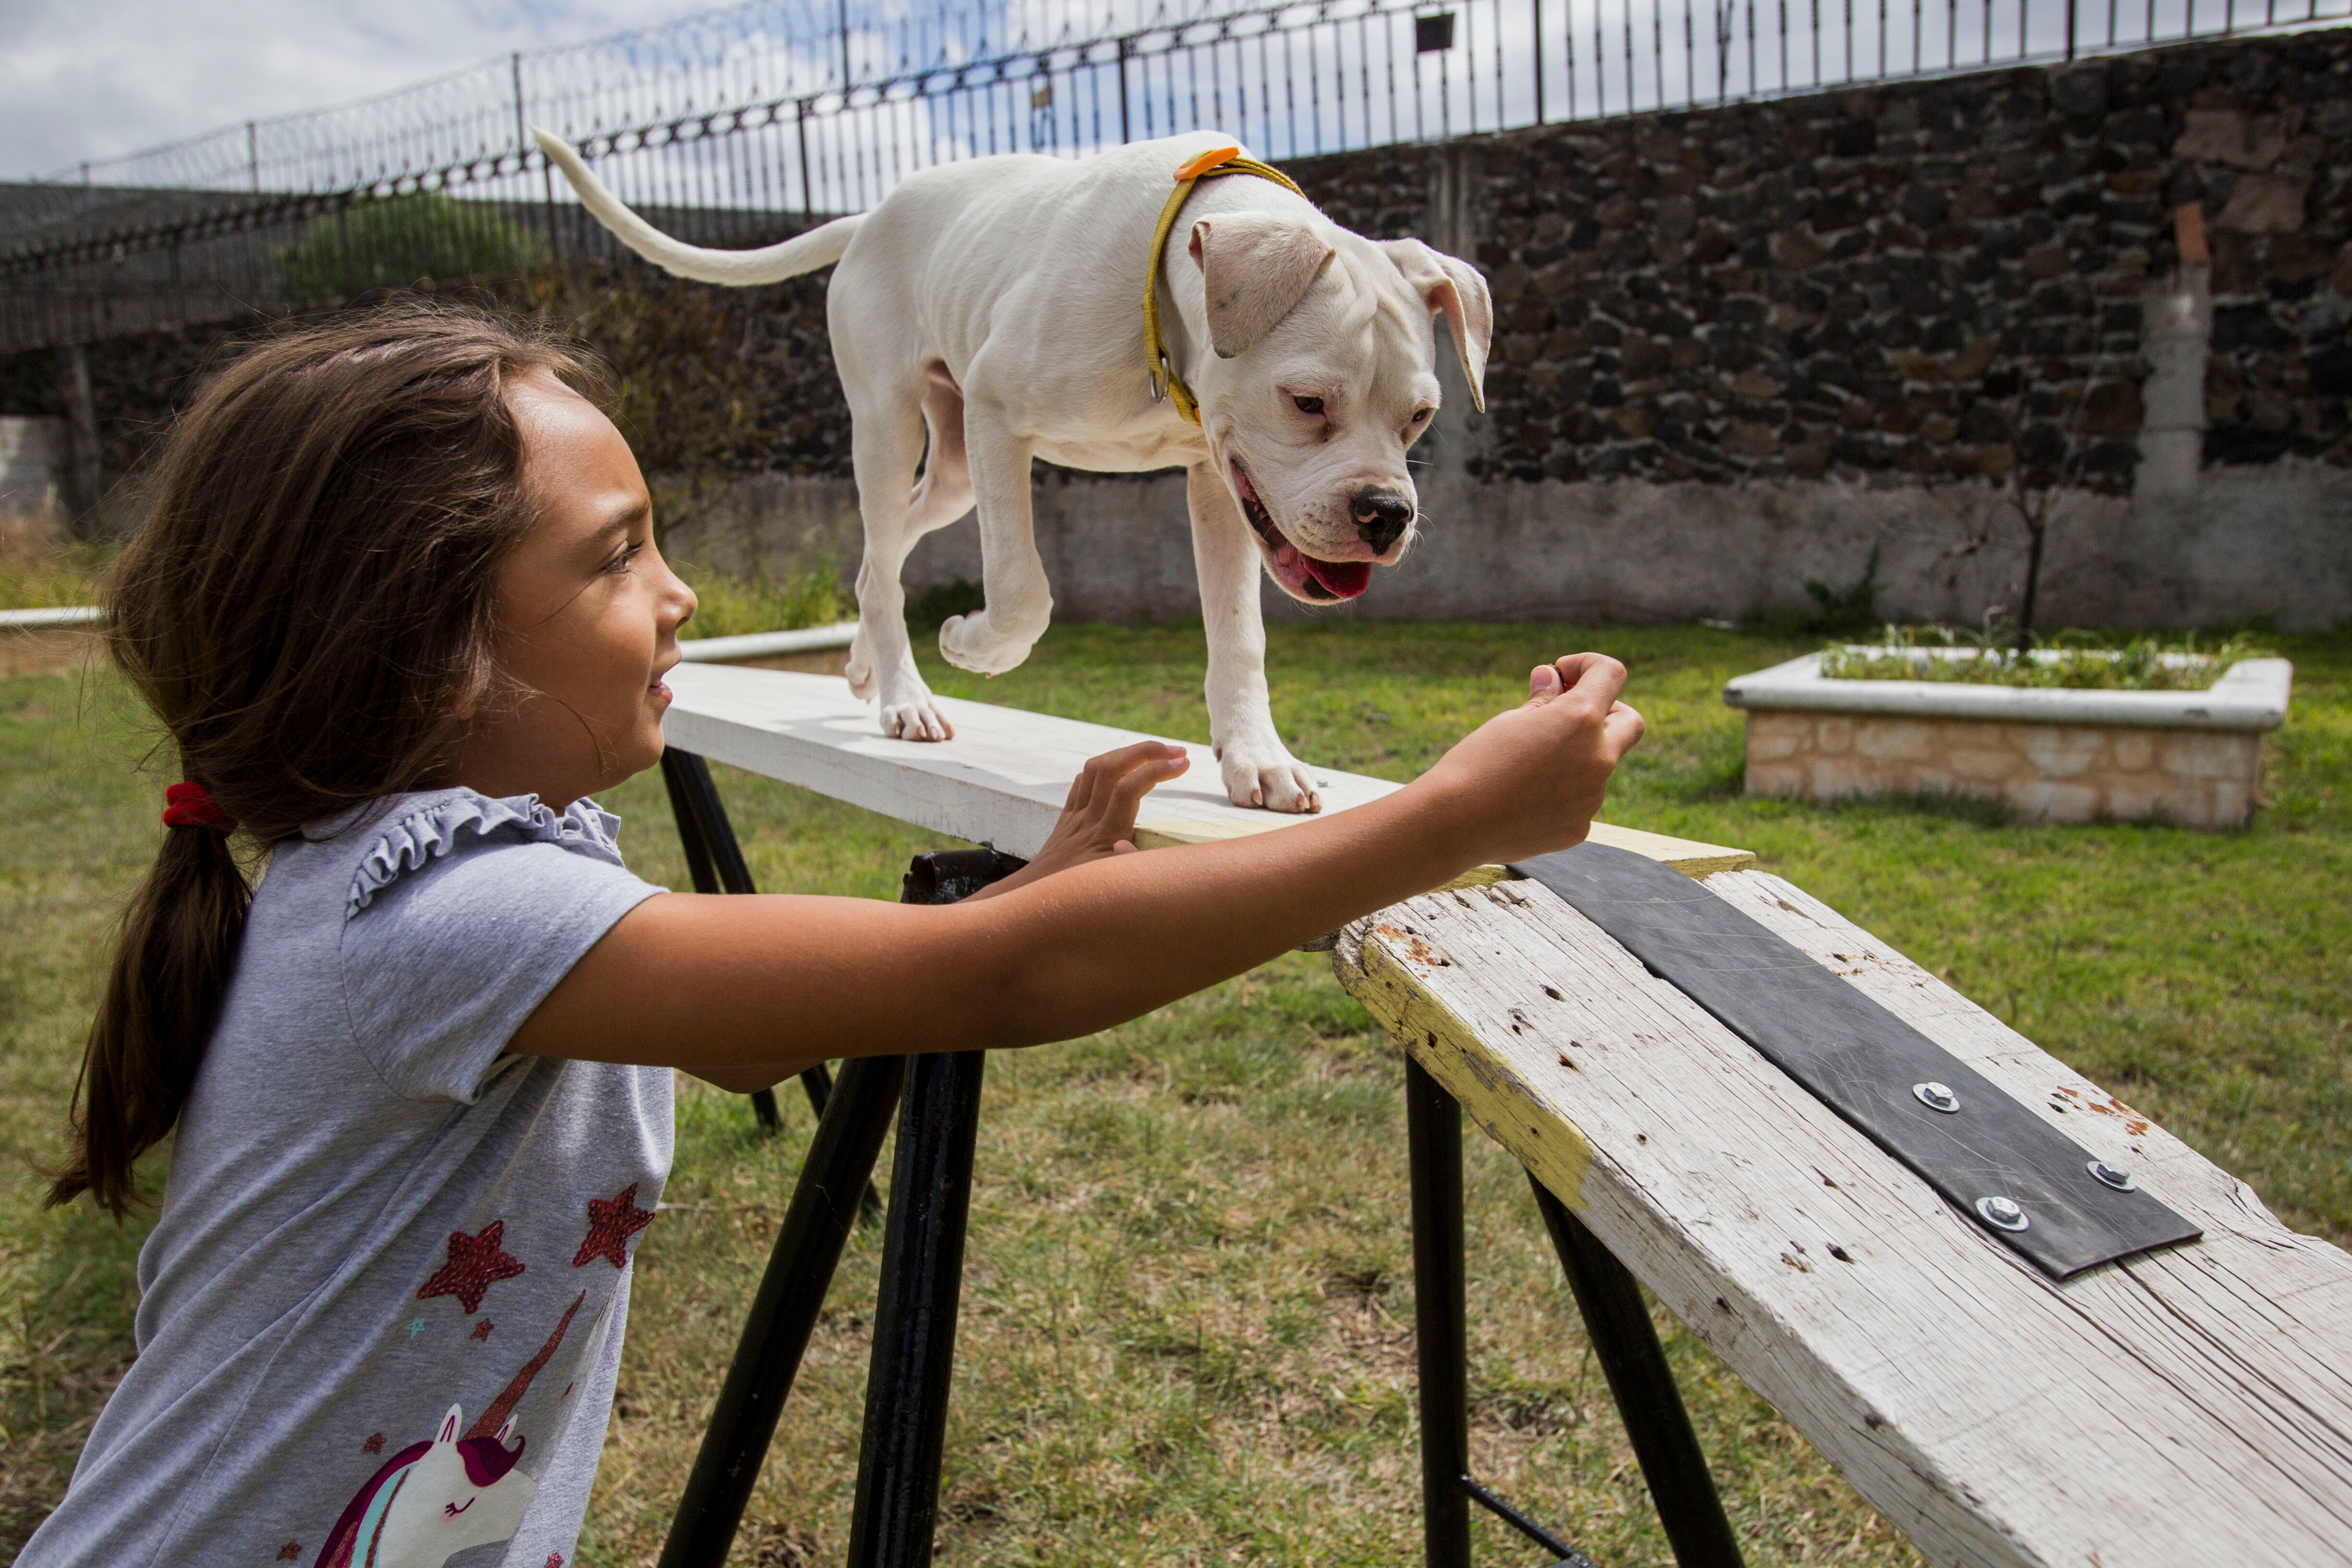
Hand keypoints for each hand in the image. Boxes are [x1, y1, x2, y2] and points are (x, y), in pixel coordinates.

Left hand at [967, 741, 1190, 899]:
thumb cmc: (1077, 904)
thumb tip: (1127, 844)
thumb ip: (1124, 871)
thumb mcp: (1109, 893)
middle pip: (1112, 767)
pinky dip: (1105, 768)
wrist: (1033, 902)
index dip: (1158, 770)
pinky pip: (1083, 780)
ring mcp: (1074, 816)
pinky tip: (1122, 771)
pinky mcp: (1066, 817)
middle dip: (1147, 751)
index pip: (1130, 788)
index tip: (1185, 764)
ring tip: (1156, 753)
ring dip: (1127, 753)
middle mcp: (1087, 820)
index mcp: (1103, 837)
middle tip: (1177, 751)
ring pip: (1096, 768)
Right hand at [1412, 653, 1645, 868]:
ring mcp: (1592, 797)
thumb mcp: (1510, 721)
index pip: (1611, 674)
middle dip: (1606, 711)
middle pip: (1630, 722)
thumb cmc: (1476, 763)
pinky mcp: (1579, 828)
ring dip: (1576, 756)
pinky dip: (1561, 792)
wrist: (1454, 824)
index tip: (1561, 674)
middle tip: (1567, 713)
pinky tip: (1523, 798)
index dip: (1588, 665)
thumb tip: (1554, 678)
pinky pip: (1580, 800)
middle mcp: (1599, 758)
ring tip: (1526, 765)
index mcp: (1581, 720)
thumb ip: (1543, 700)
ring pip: (1598, 765)